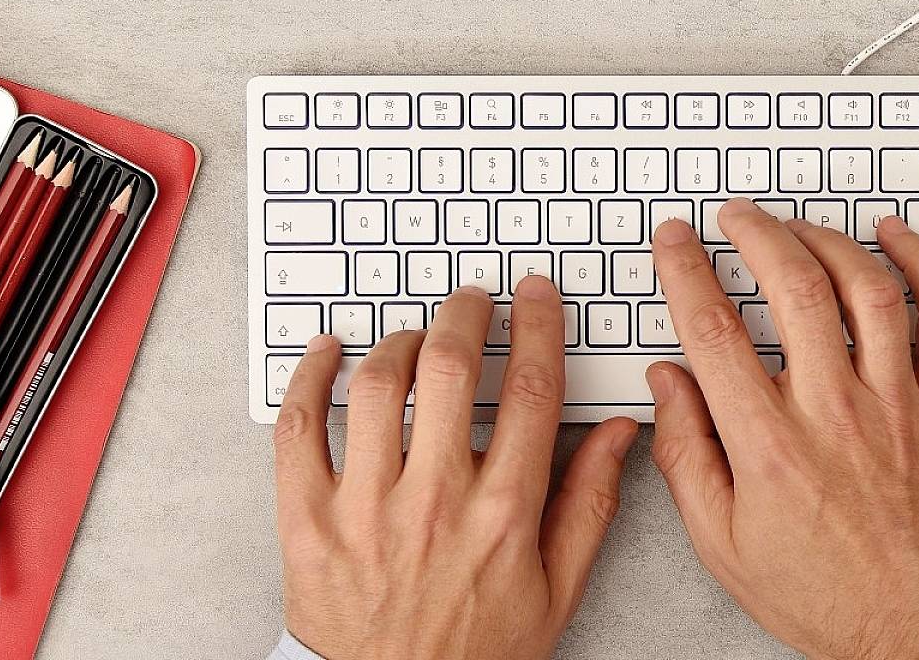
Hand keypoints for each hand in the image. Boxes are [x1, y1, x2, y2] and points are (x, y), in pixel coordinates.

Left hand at [273, 278, 639, 659]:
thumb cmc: (476, 654)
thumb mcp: (558, 591)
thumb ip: (589, 504)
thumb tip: (618, 433)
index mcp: (504, 513)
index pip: (529, 390)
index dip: (536, 326)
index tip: (533, 294)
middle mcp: (435, 500)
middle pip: (448, 367)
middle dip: (464, 315)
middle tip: (471, 302)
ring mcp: (365, 507)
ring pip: (376, 386)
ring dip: (398, 343)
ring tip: (413, 339)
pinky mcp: (308, 520)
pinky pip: (300, 429)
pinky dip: (309, 378)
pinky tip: (327, 353)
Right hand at [648, 202, 918, 659]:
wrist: (911, 631)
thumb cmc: (818, 593)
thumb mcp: (720, 542)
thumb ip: (685, 454)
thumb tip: (666, 382)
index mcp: (771, 448)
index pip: (714, 331)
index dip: (686, 270)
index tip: (674, 243)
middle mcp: (836, 415)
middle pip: (793, 288)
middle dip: (755, 234)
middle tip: (732, 218)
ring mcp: (899, 407)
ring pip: (867, 289)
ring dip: (826, 240)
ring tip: (795, 227)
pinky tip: (894, 238)